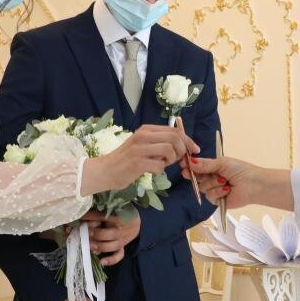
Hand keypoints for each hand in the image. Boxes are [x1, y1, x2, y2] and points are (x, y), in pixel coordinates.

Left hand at [81, 211, 140, 266]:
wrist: (136, 223)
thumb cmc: (119, 215)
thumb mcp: (111, 211)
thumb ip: (98, 214)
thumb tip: (83, 218)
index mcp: (116, 217)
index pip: (103, 217)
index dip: (91, 217)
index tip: (81, 216)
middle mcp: (119, 230)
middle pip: (110, 234)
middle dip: (97, 234)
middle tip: (88, 233)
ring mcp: (121, 240)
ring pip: (113, 246)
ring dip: (101, 247)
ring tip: (90, 246)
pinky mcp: (121, 248)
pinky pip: (118, 255)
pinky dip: (111, 260)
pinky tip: (102, 261)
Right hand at [82, 125, 199, 193]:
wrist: (104, 171)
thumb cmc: (126, 160)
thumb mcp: (143, 146)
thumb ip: (160, 143)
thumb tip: (184, 145)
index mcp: (146, 129)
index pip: (174, 130)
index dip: (188, 140)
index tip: (194, 150)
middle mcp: (143, 135)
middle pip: (174, 138)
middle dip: (182, 150)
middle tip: (177, 160)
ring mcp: (139, 148)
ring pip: (169, 150)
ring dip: (171, 160)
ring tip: (162, 164)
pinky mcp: (137, 162)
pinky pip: (160, 165)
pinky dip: (161, 170)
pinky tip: (153, 170)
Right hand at [183, 155, 288, 209]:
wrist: (253, 185)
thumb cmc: (241, 170)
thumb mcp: (222, 163)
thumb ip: (205, 164)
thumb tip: (190, 162)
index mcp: (212, 168)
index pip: (196, 167)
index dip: (189, 167)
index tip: (184, 165)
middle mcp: (211, 179)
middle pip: (196, 179)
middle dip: (202, 176)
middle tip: (212, 173)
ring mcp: (214, 190)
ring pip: (203, 188)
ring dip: (214, 183)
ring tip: (226, 181)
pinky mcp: (217, 201)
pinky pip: (210, 196)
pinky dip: (218, 192)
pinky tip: (227, 190)